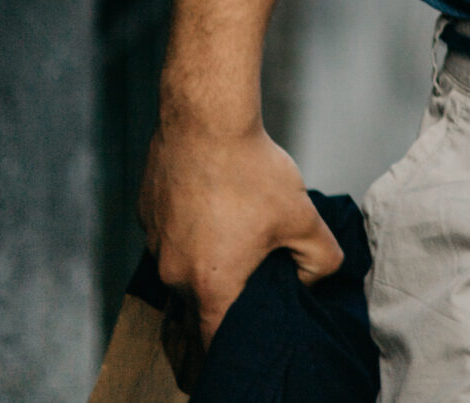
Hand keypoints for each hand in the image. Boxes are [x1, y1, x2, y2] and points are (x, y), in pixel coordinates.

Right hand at [140, 118, 342, 344]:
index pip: (212, 340)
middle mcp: (173, 274)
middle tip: (254, 279)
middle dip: (224, 300)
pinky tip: (216, 211)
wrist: (204, 123)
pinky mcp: (148, 218)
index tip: (246, 341)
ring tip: (237, 239)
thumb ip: (320, 259)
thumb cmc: (251, 172)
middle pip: (197, 305)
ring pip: (182, 271)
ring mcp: (154, 246)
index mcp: (209, 284)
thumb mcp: (303, 218)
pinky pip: (171, 241)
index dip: (230, 347)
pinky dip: (192, 236)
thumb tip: (315, 279)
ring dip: (207, 264)